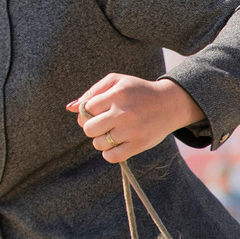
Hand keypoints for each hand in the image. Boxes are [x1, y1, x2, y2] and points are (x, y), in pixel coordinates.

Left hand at [69, 75, 198, 162]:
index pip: (86, 109)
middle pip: (88, 128)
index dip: (88, 112)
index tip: (97, 111)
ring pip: (98, 143)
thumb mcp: (117, 81)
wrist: (170, 104)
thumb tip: (69, 107)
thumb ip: (92, 91)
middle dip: (91, 127)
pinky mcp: (139, 145)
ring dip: (101, 140)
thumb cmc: (139, 91)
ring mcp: (131, 130)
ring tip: (112, 132)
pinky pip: (111, 157)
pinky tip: (116, 144)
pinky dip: (109, 153)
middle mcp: (124, 113)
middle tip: (102, 124)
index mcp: (117, 94)